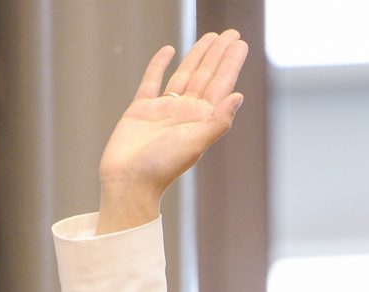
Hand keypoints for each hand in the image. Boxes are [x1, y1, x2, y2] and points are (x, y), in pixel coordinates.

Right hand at [97, 29, 247, 233]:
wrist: (129, 180)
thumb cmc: (163, 167)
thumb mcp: (195, 143)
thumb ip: (218, 121)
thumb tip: (239, 97)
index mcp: (202, 118)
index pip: (221, 84)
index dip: (230, 62)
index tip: (239, 43)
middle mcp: (186, 111)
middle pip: (206, 75)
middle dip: (219, 54)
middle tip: (231, 33)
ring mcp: (164, 109)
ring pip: (184, 74)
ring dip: (198, 56)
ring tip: (210, 37)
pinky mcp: (141, 109)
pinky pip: (152, 80)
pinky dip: (159, 65)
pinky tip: (169, 51)